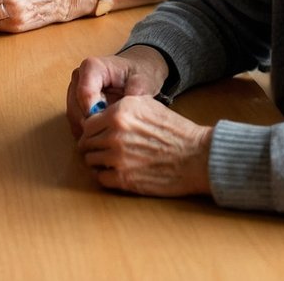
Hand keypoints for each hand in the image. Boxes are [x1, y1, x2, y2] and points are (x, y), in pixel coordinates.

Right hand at [65, 47, 169, 136]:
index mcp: (92, 67)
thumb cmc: (138, 75)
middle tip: (109, 136)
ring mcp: (74, 89)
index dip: (95, 113)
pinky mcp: (74, 102)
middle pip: (75, 106)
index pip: (84, 93)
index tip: (109, 125)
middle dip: (91, 124)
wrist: (134, 73)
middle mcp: (79, 76)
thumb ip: (134, 95)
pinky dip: (86, 131)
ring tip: (107, 139)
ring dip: (87, 130)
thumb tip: (123, 114)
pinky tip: (101, 137)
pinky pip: (75, 120)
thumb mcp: (141, 82)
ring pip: (73, 115)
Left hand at [76, 96, 211, 197]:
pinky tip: (116, 172)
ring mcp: (117, 158)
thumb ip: (120, 107)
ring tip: (111, 161)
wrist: (197, 156)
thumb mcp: (147, 106)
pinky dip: (105, 176)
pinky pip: (100, 178)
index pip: (88, 123)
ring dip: (98, 161)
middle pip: (86, 142)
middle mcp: (114, 134)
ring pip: (90, 160)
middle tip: (103, 149)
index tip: (98, 134)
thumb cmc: (175, 131)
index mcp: (119, 113)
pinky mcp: (124, 179)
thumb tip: (99, 114)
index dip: (92, 130)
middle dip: (93, 145)